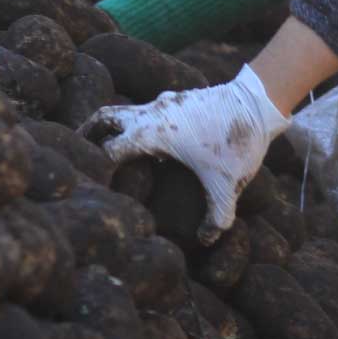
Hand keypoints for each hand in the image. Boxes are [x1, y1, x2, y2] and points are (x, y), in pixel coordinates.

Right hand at [79, 65, 290, 245]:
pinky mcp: (179, 99)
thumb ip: (217, 217)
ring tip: (110, 149)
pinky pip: (148, 110)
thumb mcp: (228, 185)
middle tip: (78, 152)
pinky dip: (139, 123)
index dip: (98, 169)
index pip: (108, 150)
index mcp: (153, 133)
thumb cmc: (238, 140)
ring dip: (115, 127)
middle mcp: (152, 113)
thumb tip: (206, 239)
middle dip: (88, 133)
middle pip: (105, 117)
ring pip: (126, 110)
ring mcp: (165, 102)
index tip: (93, 187)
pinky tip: (153, 145)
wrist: (259, 100)